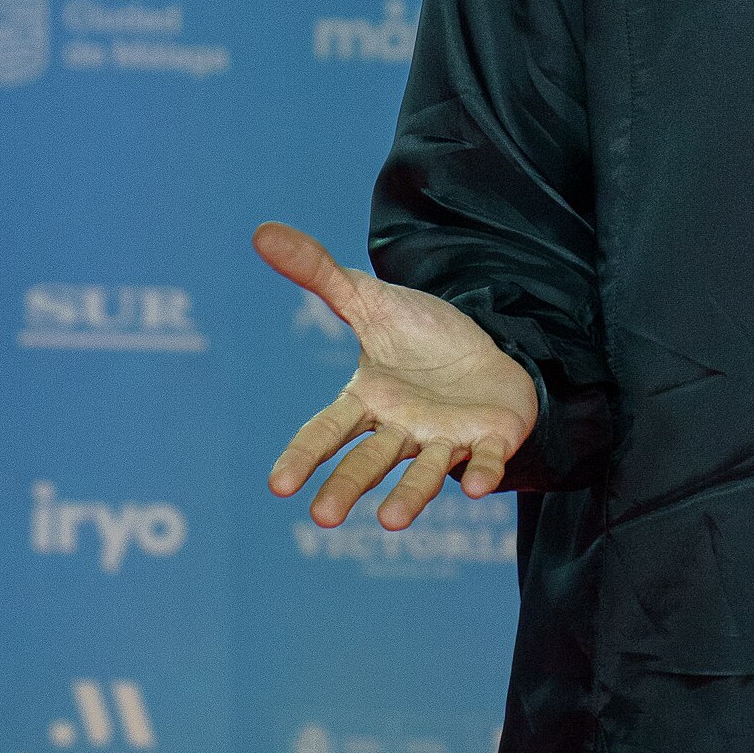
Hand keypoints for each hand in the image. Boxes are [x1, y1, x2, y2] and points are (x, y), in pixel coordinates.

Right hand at [255, 222, 537, 529]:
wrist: (492, 343)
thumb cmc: (423, 336)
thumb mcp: (371, 299)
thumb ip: (320, 274)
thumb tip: (261, 231)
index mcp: (368, 400)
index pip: (328, 429)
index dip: (305, 455)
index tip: (278, 485)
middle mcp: (402, 428)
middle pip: (370, 460)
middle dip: (347, 487)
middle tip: (322, 518)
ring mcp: (446, 438)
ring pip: (424, 472)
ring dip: (409, 496)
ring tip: (389, 522)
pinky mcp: (490, 439)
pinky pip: (485, 461)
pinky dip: (481, 474)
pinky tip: (476, 489)